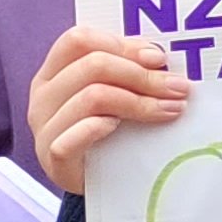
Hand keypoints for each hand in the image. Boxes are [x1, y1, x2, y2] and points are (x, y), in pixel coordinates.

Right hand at [26, 25, 190, 192]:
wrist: (93, 181)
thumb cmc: (106, 133)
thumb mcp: (112, 95)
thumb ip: (126, 72)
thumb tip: (160, 57)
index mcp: (53, 72)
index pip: (79, 40)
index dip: (122, 44)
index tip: (159, 59)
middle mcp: (43, 96)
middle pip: (92, 65)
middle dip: (143, 75)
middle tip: (178, 88)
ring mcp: (44, 128)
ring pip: (92, 97)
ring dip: (140, 102)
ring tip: (171, 109)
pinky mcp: (53, 160)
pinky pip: (74, 137)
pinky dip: (100, 128)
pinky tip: (122, 128)